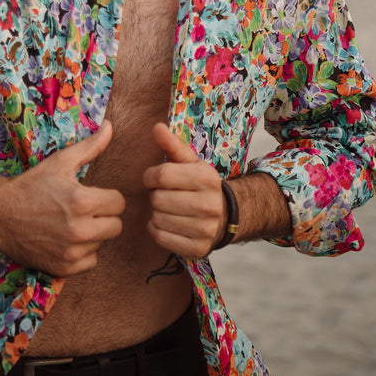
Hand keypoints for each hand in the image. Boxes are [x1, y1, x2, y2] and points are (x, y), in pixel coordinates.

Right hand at [0, 120, 124, 276]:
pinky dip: (83, 253)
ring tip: (71, 223)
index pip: (119, 203)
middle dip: (104, 216)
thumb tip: (110, 126)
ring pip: (103, 243)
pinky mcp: (64, 268)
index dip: (107, 196)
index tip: (93, 195)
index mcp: (83, 202)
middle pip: (116, 226)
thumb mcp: (61, 162)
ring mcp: (72, 252)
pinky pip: (90, 262)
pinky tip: (67, 240)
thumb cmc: (32, 185)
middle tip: (84, 209)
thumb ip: (91, 146)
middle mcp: (80, 230)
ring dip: (93, 234)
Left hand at [143, 123, 225, 258]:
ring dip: (156, 213)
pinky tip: (166, 222)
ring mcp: (205, 229)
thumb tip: (156, 127)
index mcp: (206, 178)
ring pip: (157, 219)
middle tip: (163, 194)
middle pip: (158, 199)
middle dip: (155, 195)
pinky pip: (161, 237)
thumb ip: (172, 144)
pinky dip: (157, 229)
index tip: (153, 178)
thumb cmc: (200, 184)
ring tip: (167, 208)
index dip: (150, 176)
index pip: (161, 176)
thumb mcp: (190, 162)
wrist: (225, 214)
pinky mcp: (199, 248)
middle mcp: (209, 205)